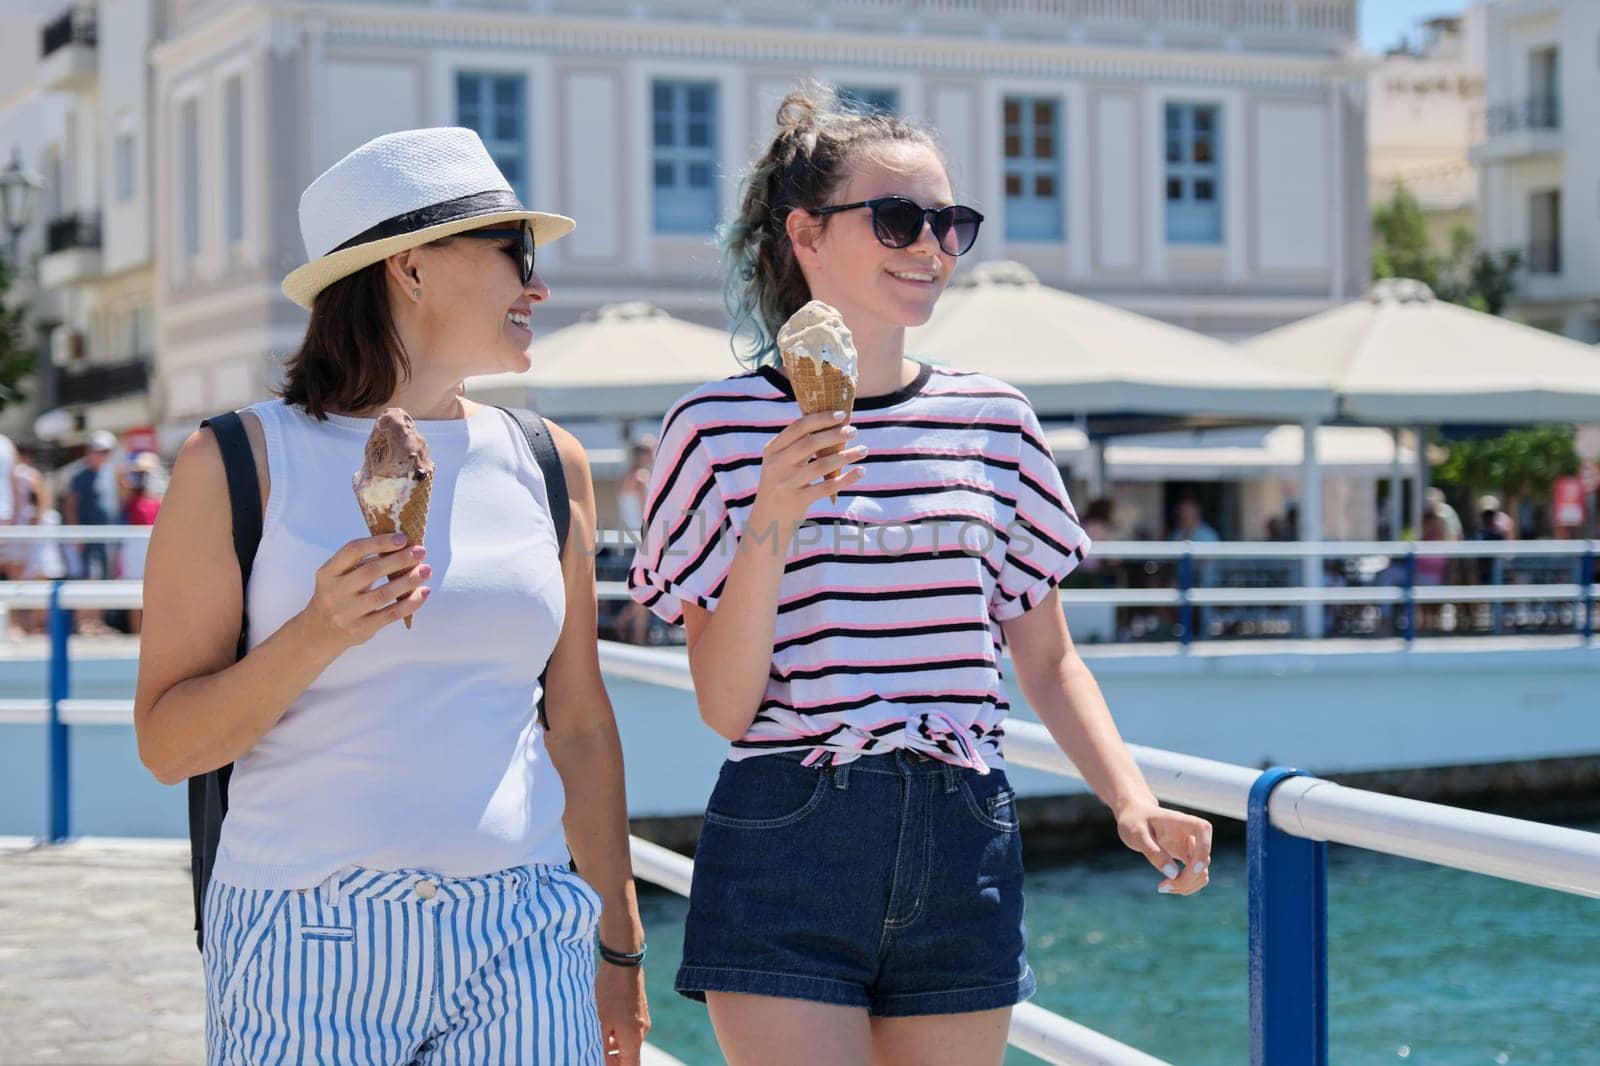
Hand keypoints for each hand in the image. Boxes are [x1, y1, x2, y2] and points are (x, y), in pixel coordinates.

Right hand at [295, 533, 430, 652]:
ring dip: (408, 581)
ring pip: (383, 594)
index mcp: (327, 573)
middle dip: (399, 560)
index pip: (353, 550)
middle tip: (421, 552)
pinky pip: (391, 614)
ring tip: (426, 570)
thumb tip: (400, 547)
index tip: (402, 538)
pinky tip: (423, 592)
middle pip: (370, 572)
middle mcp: (334, 592)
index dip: (379, 542)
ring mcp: (346, 613)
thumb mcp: (337, 577)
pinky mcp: (361, 629)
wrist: (320, 633)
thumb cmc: (336, 596)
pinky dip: (410, 603)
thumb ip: (360, 563)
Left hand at [595, 961, 649, 1063]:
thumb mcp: (600, 1022)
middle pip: (629, 1056)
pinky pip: (629, 1029)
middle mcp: (641, 1031)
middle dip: (611, 1058)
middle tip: (591, 1052)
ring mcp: (641, 1019)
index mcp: (633, 1039)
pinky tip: (601, 1022)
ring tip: (593, 1036)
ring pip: (627, 1041)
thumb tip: (599, 1060)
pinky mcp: (639, 1009)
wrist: (622, 962)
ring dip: (612, 1044)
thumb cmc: (609, 992)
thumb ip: (601, 1046)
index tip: (599, 1061)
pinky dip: (616, 1032)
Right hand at [750, 410, 867, 528]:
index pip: (798, 427)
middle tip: (854, 431)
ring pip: (822, 465)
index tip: (841, 415)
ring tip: (863, 450)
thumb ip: (797, 445)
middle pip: (811, 443)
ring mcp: (786, 483)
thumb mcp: (779, 463)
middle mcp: (777, 464)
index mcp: (772, 450)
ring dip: (846, 455)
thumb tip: (831, 425)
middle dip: (835, 434)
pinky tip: (860, 471)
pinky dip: (847, 478)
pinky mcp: (798, 500)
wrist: (767, 519)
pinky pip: (827, 486)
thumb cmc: (781, 484)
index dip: (821, 418)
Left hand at [1116, 799, 1211, 895]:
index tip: (1190, 870)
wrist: (1133, 816)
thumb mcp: (1136, 834)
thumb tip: (1173, 874)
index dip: (1202, 853)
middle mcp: (1193, 835)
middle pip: (1203, 861)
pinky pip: (1195, 876)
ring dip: (1187, 886)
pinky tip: (1167, 886)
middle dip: (1187, 879)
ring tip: (1163, 888)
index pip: (1204, 831)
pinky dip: (1185, 885)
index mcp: (1184, 821)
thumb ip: (1153, 851)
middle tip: (1162, 887)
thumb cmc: (1134, 821)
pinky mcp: (1187, 858)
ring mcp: (1192, 848)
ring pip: (1202, 873)